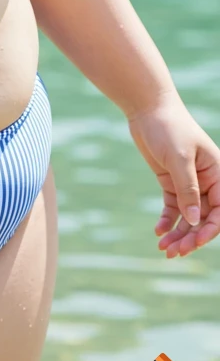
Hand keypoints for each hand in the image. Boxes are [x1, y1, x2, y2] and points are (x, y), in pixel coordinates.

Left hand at [126, 94, 219, 258]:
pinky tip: (158, 231)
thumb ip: (188, 190)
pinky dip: (167, 220)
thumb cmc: (168, 127)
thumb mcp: (179, 159)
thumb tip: (195, 221)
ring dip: (178, 233)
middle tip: (173, 252)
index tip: (194, 244)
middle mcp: (207, 181)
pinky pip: (173, 207)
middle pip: (203, 217)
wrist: (147, 108)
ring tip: (164, 249)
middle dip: (191, 237)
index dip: (209, 230)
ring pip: (188, 215)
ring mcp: (189, 182)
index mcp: (218, 174)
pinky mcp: (171, 181)